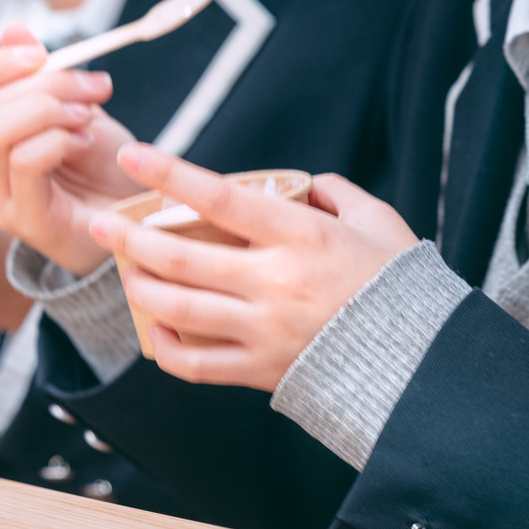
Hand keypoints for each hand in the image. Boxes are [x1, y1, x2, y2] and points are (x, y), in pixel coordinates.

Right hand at [0, 25, 140, 276]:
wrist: (138, 219)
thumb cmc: (102, 167)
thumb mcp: (73, 107)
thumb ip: (41, 75)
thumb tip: (14, 29)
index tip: (41, 52)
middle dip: (39, 84)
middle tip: (90, 86)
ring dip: (48, 110)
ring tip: (87, 116)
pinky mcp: (26, 221)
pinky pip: (26, 162)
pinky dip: (59, 139)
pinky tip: (86, 143)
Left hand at [88, 143, 417, 391]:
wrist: (426, 365)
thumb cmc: (401, 286)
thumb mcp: (379, 224)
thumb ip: (337, 195)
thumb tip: (304, 185)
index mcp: (301, 237)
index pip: (219, 198)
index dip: (168, 175)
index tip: (133, 157)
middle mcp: (274, 282)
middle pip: (180, 257)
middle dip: (130, 238)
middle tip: (101, 223)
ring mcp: (264, 330)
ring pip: (178, 308)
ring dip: (140, 286)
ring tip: (123, 270)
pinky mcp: (261, 371)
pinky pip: (197, 365)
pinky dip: (166, 348)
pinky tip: (153, 330)